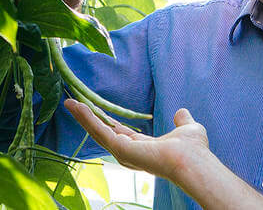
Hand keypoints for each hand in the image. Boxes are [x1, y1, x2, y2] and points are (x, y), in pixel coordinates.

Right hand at [63, 99, 209, 181]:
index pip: (118, 132)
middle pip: (102, 132)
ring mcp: (122, 152)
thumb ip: (182, 120)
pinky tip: (77, 107)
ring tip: (69, 103)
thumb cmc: (193, 149)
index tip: (94, 109)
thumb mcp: (186, 128)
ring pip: (97, 131)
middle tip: (73, 103)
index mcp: (141, 147)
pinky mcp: (120, 149)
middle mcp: (129, 152)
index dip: (106, 120)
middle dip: (88, 118)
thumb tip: (181, 111)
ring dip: (83, 117)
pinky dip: (87, 118)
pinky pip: (99, 131)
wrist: (193, 159)